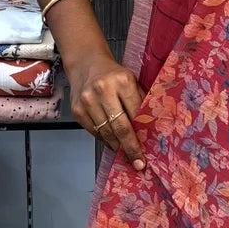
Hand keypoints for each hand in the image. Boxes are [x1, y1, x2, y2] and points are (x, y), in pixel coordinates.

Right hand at [67, 53, 145, 169]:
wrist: (86, 64)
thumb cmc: (114, 75)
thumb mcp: (132, 81)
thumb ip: (140, 102)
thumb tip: (151, 130)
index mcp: (122, 81)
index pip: (136, 113)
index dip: (142, 135)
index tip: (147, 151)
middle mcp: (103, 90)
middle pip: (120, 127)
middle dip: (130, 148)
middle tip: (138, 163)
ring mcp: (87, 101)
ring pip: (106, 133)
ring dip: (117, 146)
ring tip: (126, 154)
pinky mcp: (77, 110)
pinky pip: (94, 132)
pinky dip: (105, 140)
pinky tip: (113, 143)